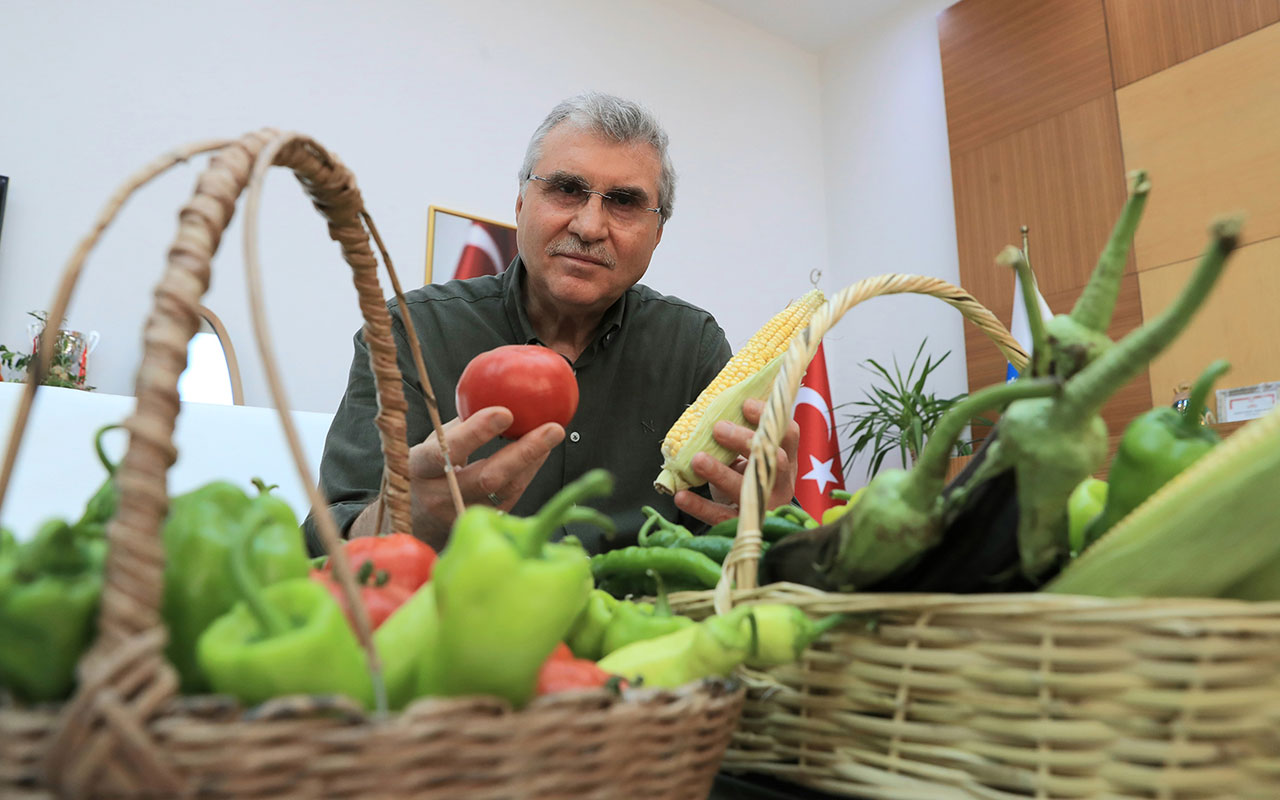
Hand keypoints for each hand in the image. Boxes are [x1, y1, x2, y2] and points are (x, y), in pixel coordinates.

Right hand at [407, 406, 564, 547]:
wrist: (416, 522)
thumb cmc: (428, 472)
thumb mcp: (431, 447)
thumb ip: (459, 426)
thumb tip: (496, 393)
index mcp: (420, 468)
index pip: (448, 449)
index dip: (476, 432)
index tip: (505, 412)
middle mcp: (439, 496)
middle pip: (487, 477)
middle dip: (524, 452)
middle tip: (553, 429)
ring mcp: (461, 515)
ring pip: (506, 490)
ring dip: (532, 461)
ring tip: (552, 434)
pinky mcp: (481, 525)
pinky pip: (511, 498)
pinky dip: (528, 473)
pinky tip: (540, 452)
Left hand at [673, 397, 798, 525]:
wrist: (754, 521)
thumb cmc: (748, 477)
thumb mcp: (750, 456)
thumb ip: (741, 436)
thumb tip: (715, 407)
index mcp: (786, 458)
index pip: (788, 434)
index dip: (769, 418)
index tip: (745, 403)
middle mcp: (780, 482)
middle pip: (773, 459)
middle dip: (745, 441)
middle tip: (718, 428)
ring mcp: (766, 505)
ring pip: (748, 489)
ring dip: (720, 472)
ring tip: (697, 459)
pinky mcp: (744, 525)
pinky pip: (722, 516)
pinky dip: (700, 506)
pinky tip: (681, 496)